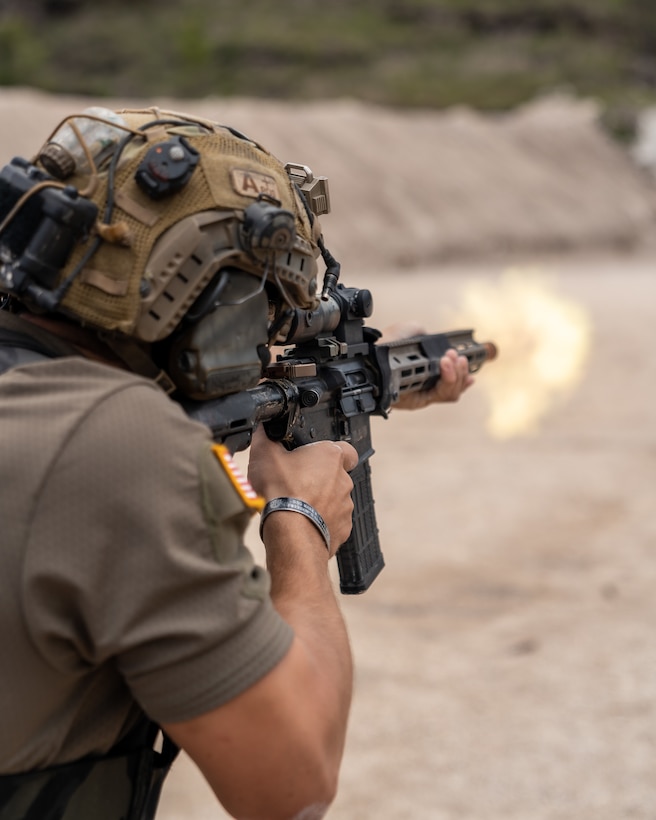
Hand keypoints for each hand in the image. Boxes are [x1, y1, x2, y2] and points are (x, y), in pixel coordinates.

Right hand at [248, 427, 357, 550]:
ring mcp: (345, 506)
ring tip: (296, 507)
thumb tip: (262, 427)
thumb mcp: (263, 454)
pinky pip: (333, 522)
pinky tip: (302, 524)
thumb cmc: (280, 493)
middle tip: (296, 484)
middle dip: (319, 480)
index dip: (331, 452)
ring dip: (320, 502)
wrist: (289, 534)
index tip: (315, 457)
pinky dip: (321, 523)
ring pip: (335, 500)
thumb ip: (264, 436)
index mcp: (330, 456)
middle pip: (336, 476)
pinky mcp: (343, 529)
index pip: (346, 448)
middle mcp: (344, 480)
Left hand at [380, 321, 473, 409]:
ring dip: (457, 374)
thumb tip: (433, 340)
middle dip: (461, 369)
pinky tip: (447, 367)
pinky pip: (442, 395)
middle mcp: (425, 385)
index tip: (467, 360)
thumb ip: (424, 334)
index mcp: (425, 371)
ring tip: (450, 359)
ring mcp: (422, 394)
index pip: (450, 377)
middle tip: (456, 356)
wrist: (372, 353)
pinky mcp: (418, 401)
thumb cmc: (386, 343)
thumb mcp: (409, 331)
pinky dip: (448, 380)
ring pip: (451, 392)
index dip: (462, 372)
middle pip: (455, 386)